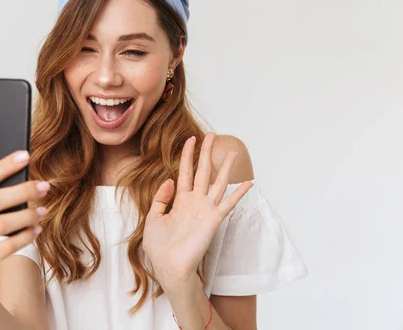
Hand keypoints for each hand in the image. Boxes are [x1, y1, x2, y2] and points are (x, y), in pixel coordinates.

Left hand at [142, 133, 253, 287]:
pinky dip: (239, 193)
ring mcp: (205, 209)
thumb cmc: (160, 247)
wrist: (169, 266)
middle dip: (205, 152)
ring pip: (217, 182)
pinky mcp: (214, 220)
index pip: (185, 172)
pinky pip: (228, 203)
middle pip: (202, 171)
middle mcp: (194, 202)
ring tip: (231, 151)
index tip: (190, 139)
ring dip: (224, 167)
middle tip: (211, 135)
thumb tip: (170, 179)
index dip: (187, 155)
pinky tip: (249, 182)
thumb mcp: (153, 218)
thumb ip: (160, 197)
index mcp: (180, 201)